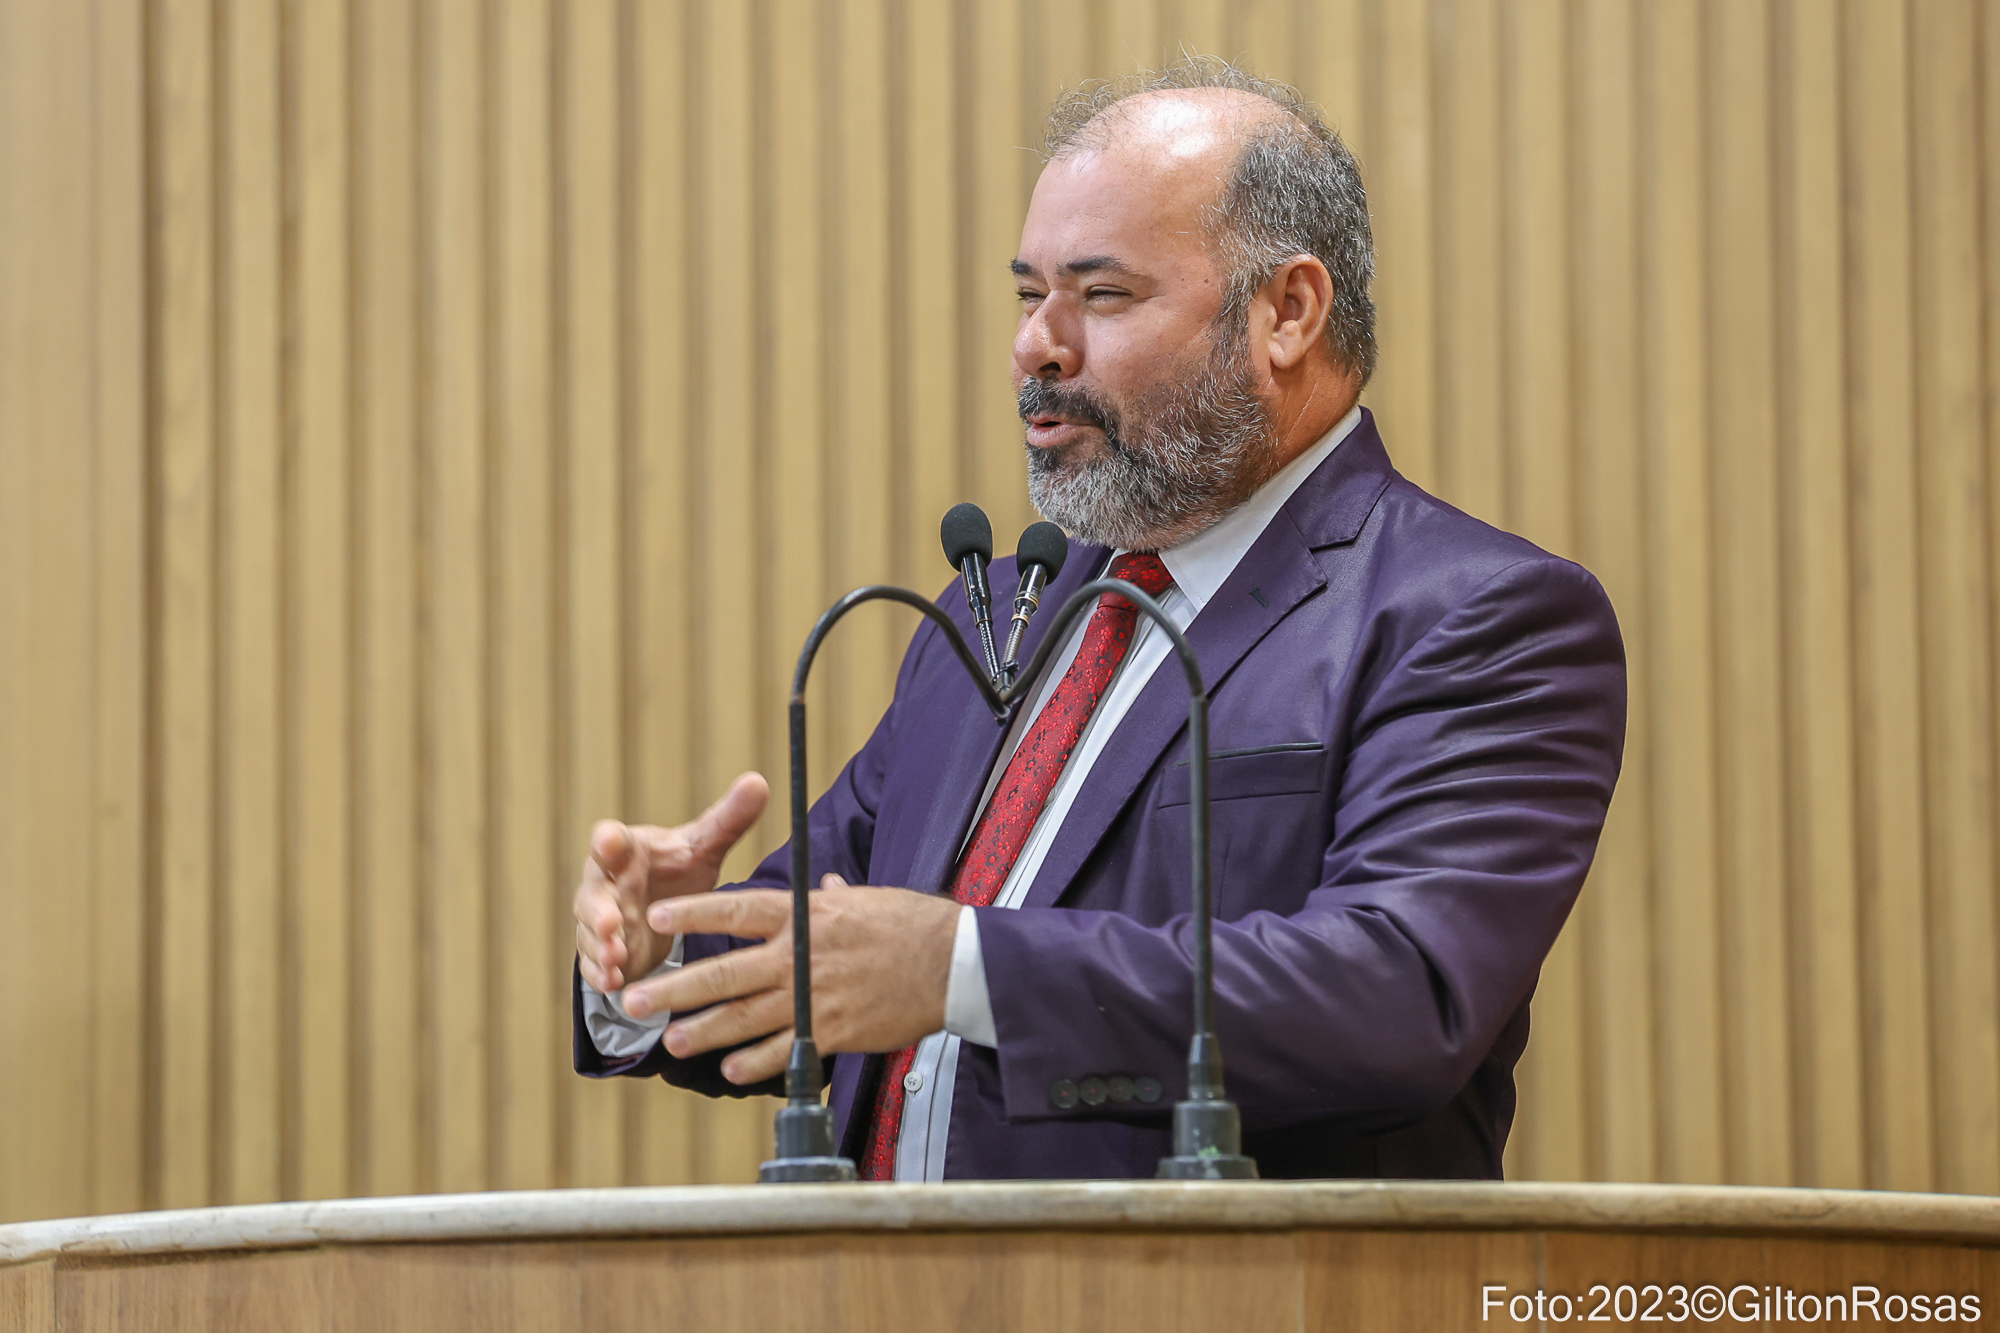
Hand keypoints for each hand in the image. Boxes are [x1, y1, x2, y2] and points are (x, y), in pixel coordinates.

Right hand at [572, 772, 769, 994]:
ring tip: (615, 958)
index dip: (609, 841)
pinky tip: (614, 982)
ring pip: (591, 933)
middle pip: (593, 894)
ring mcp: (600, 919)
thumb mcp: (704, 846)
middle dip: (598, 909)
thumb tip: (760, 781)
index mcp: (626, 850)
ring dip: (600, 947)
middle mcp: (606, 883)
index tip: (610, 841)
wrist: (663, 907)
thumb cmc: (676, 867)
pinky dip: (601, 973)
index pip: (611, 840)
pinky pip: (594, 964)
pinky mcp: (603, 952)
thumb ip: (728, 819)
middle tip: (611, 923)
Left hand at [619, 876, 960, 1084]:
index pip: (737, 910)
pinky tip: (730, 1072)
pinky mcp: (833, 1031)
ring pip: (744, 1018)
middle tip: (634, 999)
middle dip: (675, 987)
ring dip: (703, 1032)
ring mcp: (814, 997)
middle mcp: (800, 956)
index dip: (694, 915)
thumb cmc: (912, 924)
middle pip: (724, 973)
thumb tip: (825, 885)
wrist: (952, 964)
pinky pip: (785, 1051)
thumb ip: (834, 898)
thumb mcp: (866, 899)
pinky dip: (756, 1063)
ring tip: (670, 1041)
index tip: (657, 918)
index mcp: (805, 915)